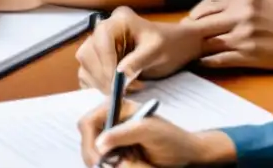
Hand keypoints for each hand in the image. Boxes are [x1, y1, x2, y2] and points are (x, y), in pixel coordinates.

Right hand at [76, 8, 205, 92]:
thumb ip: (139, 60)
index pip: (101, 40)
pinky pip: (87, 74)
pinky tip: (114, 90)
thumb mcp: (158, 50)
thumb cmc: (170, 44)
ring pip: (85, 65)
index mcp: (120, 20)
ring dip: (99, 82)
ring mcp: (100, 45)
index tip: (116, 82)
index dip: (106, 62)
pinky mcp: (99, 61)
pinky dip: (97, 86)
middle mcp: (105, 30)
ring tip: (122, 90)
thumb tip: (119, 73)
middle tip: (118, 91)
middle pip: (87, 53)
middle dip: (102, 75)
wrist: (177, 47)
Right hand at [79, 99, 226, 166]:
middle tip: (119, 165)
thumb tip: (99, 143)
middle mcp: (111, 124)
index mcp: (116, 110)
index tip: (99, 159)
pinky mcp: (117, 157)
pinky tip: (134, 164)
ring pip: (97, 160)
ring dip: (111, 166)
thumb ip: (123, 133)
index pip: (87, 123)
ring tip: (134, 163)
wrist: (185, 155)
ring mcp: (113, 142)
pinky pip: (108, 166)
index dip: (89, 142)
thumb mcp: (148, 131)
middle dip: (100, 159)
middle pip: (88, 145)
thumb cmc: (170, 138)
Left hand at [186, 0, 272, 70]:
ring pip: (207, 42)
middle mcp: (241, 13)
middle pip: (202, 23)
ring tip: (187, 53)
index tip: (188, 24)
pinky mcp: (248, 55)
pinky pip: (218, 60)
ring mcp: (243, 35)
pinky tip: (203, 63)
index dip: (194, 16)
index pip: (207, 5)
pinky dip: (207, 62)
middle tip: (180, 41)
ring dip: (196, 49)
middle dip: (190, 32)